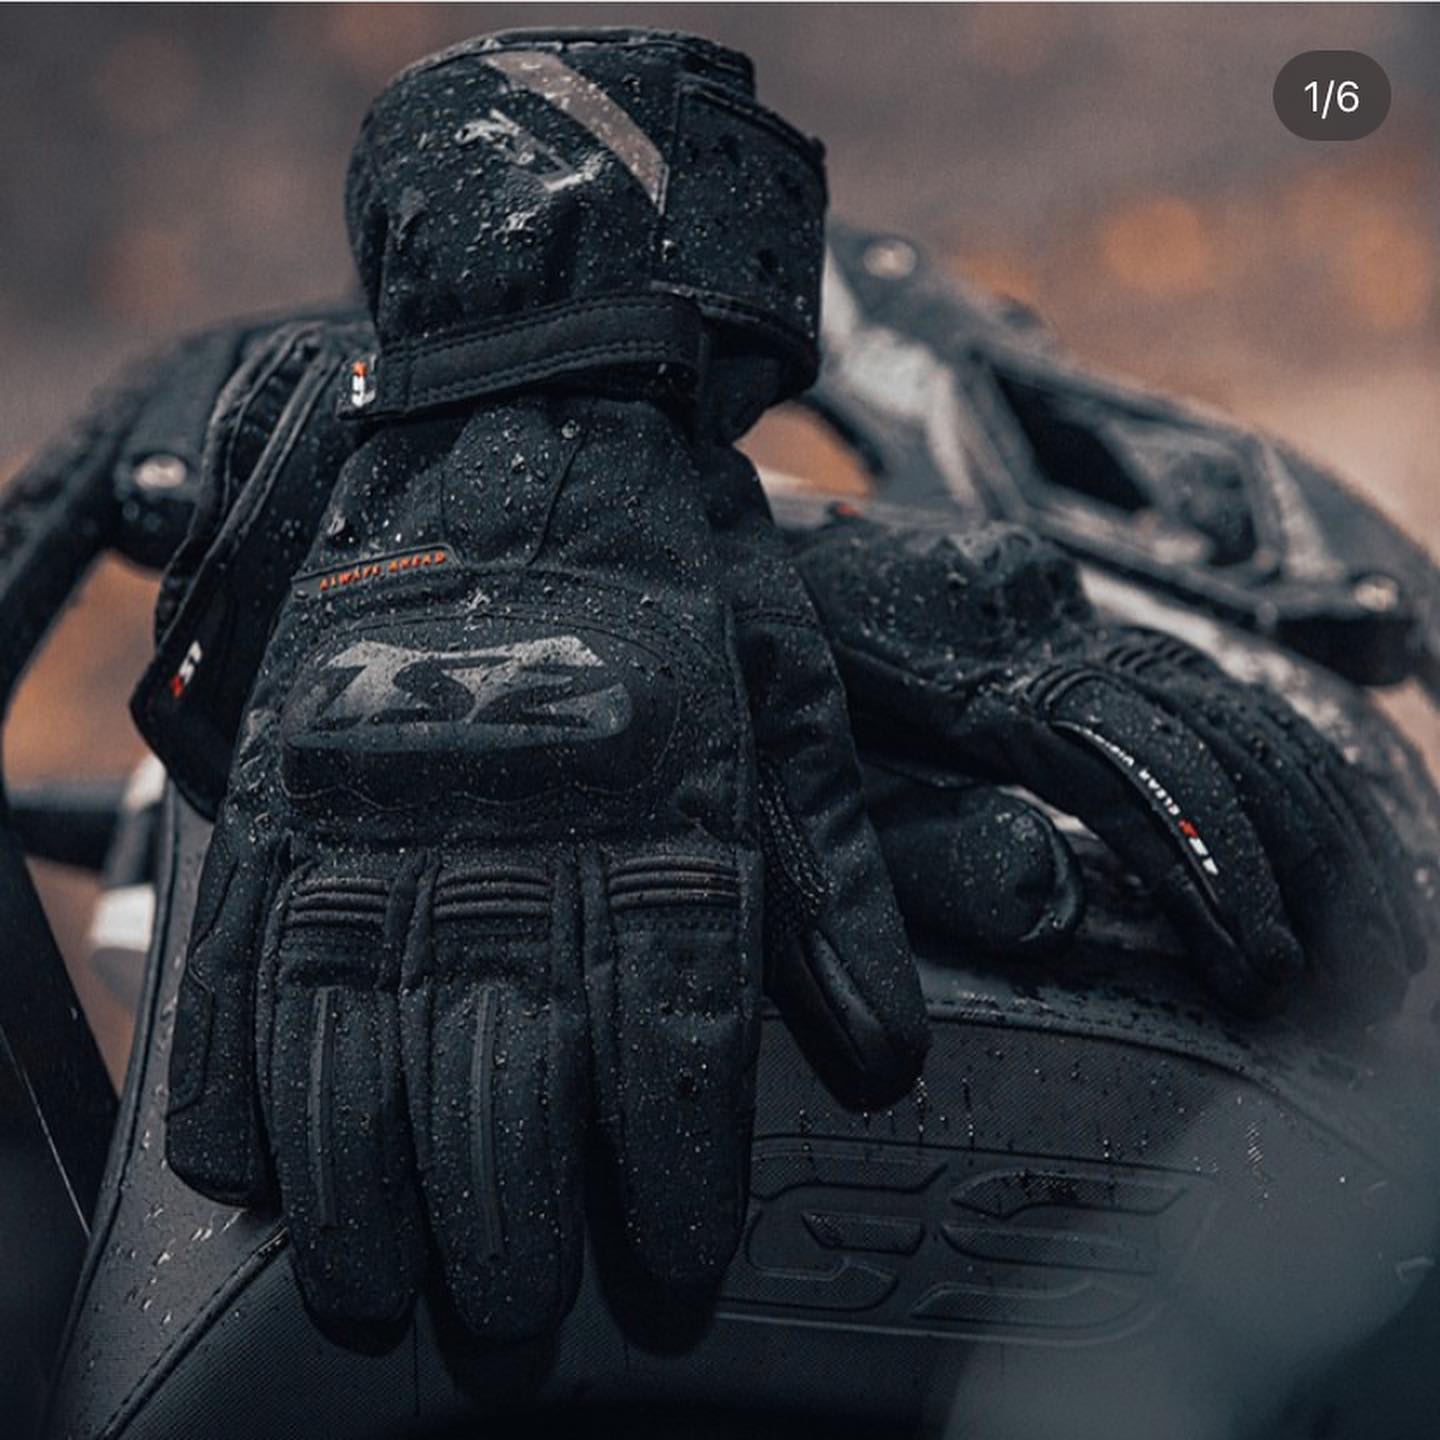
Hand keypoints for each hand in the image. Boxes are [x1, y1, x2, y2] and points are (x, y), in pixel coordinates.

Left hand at [797, 515, 1435, 1021]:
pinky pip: (1186, 668)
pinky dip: (1265, 750)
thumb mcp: (801, 770)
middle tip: (1364, 973)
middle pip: (1211, 721)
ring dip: (1306, 808)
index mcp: (969, 659)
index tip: (1266, 969)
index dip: (1210, 867)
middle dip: (1298, 852)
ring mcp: (1050, 591)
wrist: (717, 533)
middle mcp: (1035, 608)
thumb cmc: (741, 671)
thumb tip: (1051, 907)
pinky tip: (1311, 814)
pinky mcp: (1052, 593)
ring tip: (1370, 920)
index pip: (1132, 766)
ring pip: (1220, 690)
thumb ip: (912, 843)